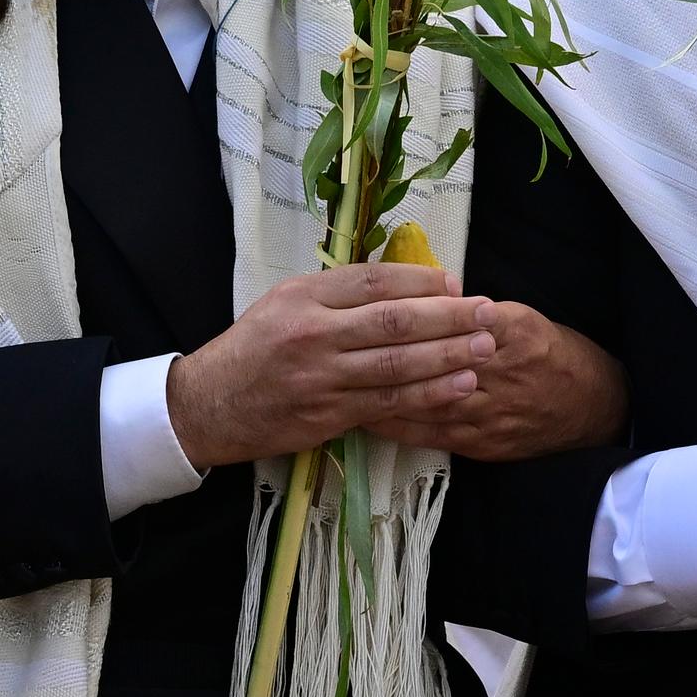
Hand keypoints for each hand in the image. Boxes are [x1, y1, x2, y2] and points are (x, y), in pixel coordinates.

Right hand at [168, 263, 496, 470]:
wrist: (210, 405)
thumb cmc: (253, 349)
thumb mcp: (284, 302)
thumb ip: (335, 293)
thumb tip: (401, 284)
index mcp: (302, 296)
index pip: (371, 281)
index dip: (419, 280)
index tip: (455, 282)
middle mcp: (313, 334)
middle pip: (393, 321)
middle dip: (448, 316)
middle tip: (487, 312)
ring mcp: (322, 378)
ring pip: (397, 364)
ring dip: (448, 357)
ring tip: (485, 348)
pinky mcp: (329, 416)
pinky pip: (389, 403)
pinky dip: (428, 394)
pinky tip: (459, 387)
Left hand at [353, 298, 627, 459]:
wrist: (589, 407)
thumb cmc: (548, 353)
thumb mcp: (521, 316)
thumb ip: (475, 312)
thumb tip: (423, 299)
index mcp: (510, 330)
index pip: (453, 319)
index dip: (410, 316)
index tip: (370, 310)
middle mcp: (498, 371)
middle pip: (432, 360)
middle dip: (386, 355)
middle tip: (339, 347)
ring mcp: (488, 412)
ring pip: (425, 400)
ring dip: (381, 392)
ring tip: (341, 384)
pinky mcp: (481, 443)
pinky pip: (429, 434)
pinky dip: (395, 424)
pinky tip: (364, 416)